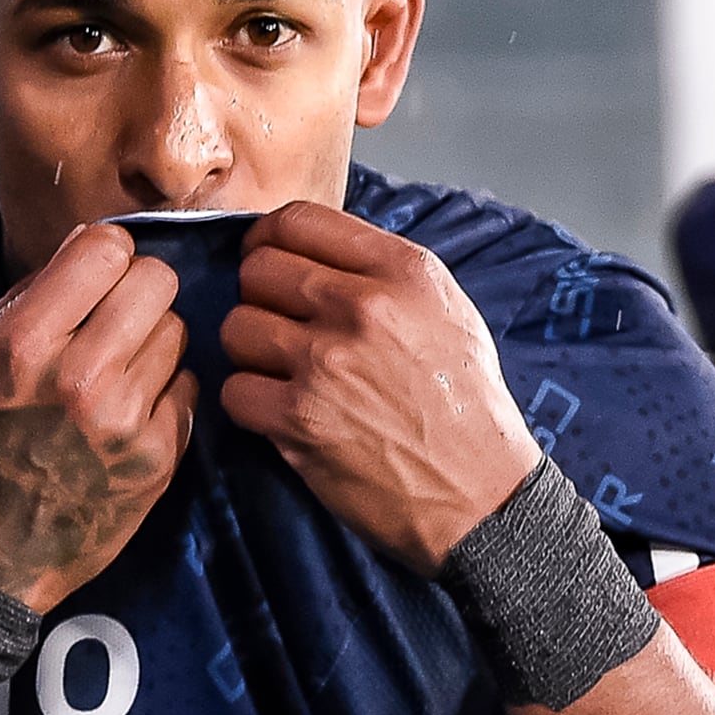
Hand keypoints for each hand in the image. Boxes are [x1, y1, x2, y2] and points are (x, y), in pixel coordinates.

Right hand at [0, 221, 194, 612]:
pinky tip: (130, 411)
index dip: (102, 254)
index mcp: (22, 344)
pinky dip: (164, 391)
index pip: (106, 247)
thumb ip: (15, 303)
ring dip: (151, 341)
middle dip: (136, 290)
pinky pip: (188, 387)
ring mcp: (126, 420)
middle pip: (157, 280)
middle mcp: (80, 376)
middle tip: (114, 317)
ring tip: (118, 370)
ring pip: (178, 330)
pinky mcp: (157, 459)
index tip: (91, 276)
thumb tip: (77, 257)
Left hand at [217, 201, 541, 575]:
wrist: (480, 494)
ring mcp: (326, 362)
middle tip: (278, 329)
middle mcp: (363, 307)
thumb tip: (315, 255)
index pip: (299, 220)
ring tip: (281, 375)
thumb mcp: (448, 311)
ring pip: (236, 327)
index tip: (267, 262)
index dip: (268, 240)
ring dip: (249, 354)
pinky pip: (234, 389)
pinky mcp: (300, 418)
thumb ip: (384, 273)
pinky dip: (249, 404)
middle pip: (258, 270)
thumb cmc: (467, 406)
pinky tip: (279, 413)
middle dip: (259, 299)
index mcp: (403, 271)